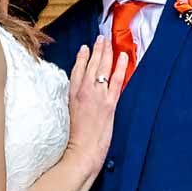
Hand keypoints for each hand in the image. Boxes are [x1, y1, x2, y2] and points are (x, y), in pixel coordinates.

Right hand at [64, 36, 126, 175]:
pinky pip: (116, 80)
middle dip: (96, 50)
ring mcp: (97, 96)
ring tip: (108, 41)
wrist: (81, 152)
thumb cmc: (74, 141)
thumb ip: (74, 105)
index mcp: (71, 96)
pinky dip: (120, 67)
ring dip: (106, 52)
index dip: (81, 58)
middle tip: (100, 38)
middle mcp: (83, 92)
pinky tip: (123, 57)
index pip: (76, 71)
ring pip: (102, 68)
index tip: (84, 48)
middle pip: (90, 65)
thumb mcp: (68, 118)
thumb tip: (79, 100)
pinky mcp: (109, 103)